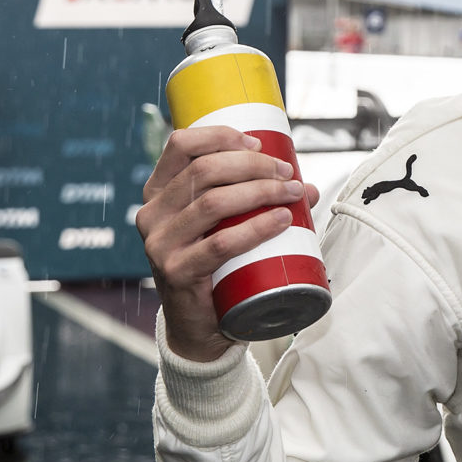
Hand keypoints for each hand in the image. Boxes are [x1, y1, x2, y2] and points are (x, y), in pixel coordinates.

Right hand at [138, 125, 320, 362]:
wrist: (199, 325)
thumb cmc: (215, 264)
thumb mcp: (224, 224)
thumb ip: (257, 201)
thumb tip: (309, 187)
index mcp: (158, 191)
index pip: (180, 145)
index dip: (221, 136)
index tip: (259, 144)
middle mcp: (151, 213)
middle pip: (204, 171)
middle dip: (253, 165)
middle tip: (287, 174)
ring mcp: (159, 244)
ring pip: (213, 202)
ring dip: (260, 191)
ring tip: (292, 193)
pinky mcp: (175, 272)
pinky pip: (219, 243)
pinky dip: (255, 228)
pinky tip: (281, 220)